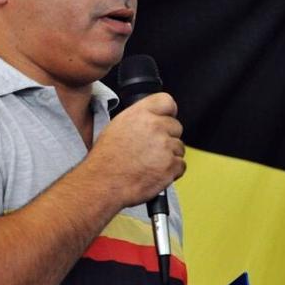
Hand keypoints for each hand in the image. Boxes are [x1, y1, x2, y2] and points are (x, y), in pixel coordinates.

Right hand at [86, 93, 185, 208]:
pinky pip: (181, 165)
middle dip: (168, 138)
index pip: (167, 101)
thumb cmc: (106, 159)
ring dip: (169, 156)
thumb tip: (153, 119)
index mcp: (140, 114)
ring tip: (149, 163)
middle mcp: (154, 127)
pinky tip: (154, 173)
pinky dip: (171, 172)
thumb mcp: (117, 126)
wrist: (103, 183)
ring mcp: (164, 146)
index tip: (166, 120)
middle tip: (151, 149)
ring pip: (179, 148)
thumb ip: (139, 118)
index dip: (168, 113)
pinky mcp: (170, 166)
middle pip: (176, 127)